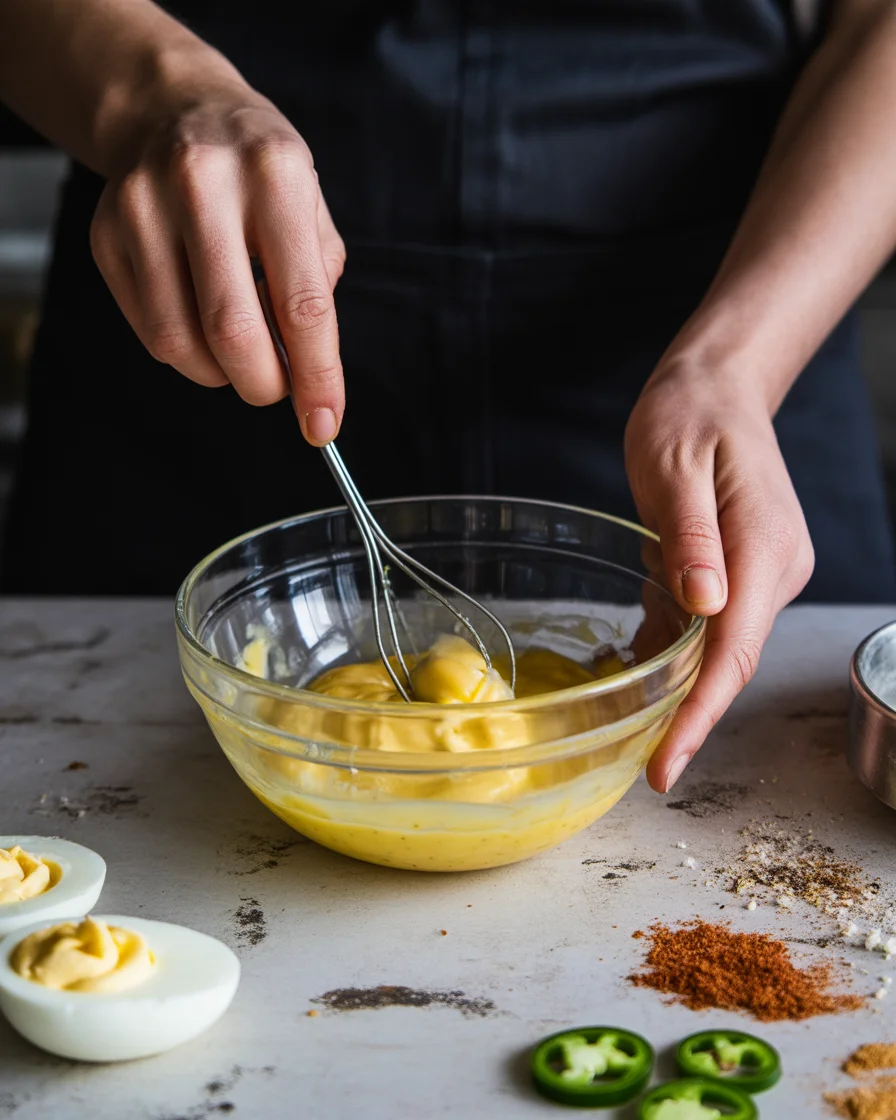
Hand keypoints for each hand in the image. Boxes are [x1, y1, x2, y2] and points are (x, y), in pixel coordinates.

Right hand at [90, 82, 344, 444]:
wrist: (174, 110)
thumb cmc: (258, 172)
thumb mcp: (310, 207)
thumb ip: (316, 287)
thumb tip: (307, 374)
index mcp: (274, 174)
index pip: (302, 302)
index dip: (317, 376)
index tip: (324, 423)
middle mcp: (203, 183)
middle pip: (232, 330)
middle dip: (263, 384)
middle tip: (277, 390)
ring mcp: (143, 208)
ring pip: (180, 341)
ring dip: (220, 374)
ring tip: (241, 352)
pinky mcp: (107, 235)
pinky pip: (148, 331)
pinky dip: (186, 352)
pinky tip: (203, 325)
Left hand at [624, 362, 814, 792]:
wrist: (716, 388)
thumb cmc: (689, 414)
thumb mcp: (674, 465)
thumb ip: (690, 537)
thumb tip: (705, 607)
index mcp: (762, 547)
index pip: (734, 650)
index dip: (701, 714)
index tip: (667, 765)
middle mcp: (774, 570)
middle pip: (731, 661)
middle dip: (690, 717)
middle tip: (646, 768)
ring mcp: (761, 574)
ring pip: (720, 648)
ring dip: (680, 690)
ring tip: (634, 734)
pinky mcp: (741, 573)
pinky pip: (707, 627)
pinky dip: (676, 654)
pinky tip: (640, 676)